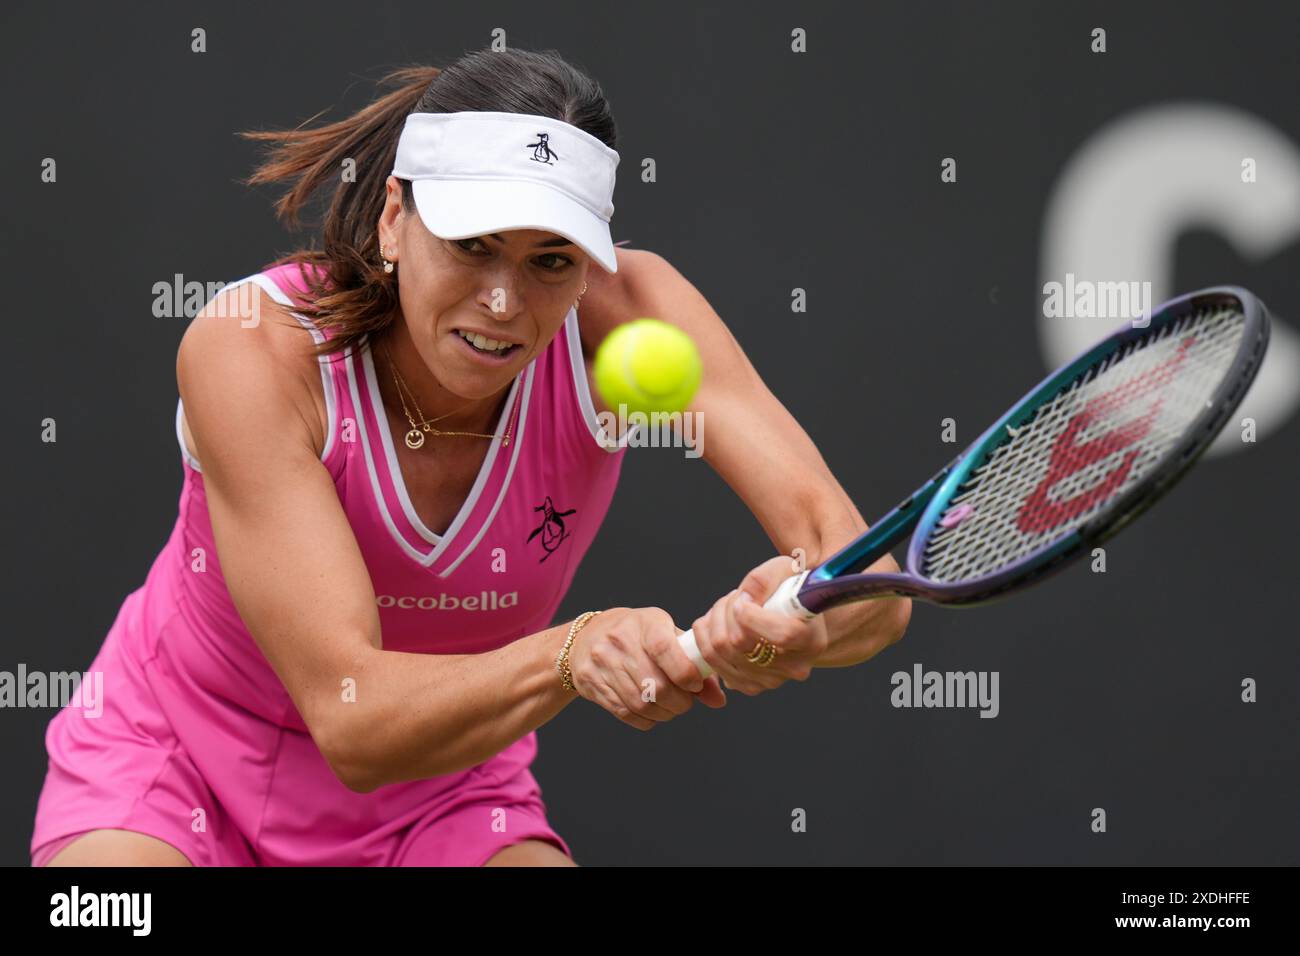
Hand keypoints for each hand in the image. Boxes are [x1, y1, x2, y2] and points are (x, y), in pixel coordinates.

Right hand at [567, 607, 726, 729]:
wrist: (587, 636)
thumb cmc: (638, 635)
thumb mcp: (666, 636)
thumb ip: (694, 664)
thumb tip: (718, 700)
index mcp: (645, 623)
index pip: (665, 649)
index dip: (685, 673)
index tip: (695, 685)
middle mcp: (620, 641)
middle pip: (656, 685)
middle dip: (679, 702)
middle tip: (685, 702)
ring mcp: (603, 663)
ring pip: (641, 703)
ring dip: (664, 713)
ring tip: (670, 707)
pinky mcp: (592, 683)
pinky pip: (625, 712)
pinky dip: (645, 719)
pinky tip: (651, 711)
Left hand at [688, 556, 828, 694]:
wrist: (797, 620)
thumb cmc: (794, 593)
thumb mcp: (787, 571)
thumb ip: (765, 579)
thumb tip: (743, 599)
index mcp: (811, 640)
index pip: (782, 635)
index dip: (752, 616)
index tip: (742, 600)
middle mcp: (794, 667)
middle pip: (740, 643)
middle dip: (727, 610)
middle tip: (736, 597)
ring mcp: (771, 680)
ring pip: (720, 651)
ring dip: (714, 621)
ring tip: (729, 607)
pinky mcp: (749, 686)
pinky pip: (711, 661)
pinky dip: (707, 637)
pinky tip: (721, 624)